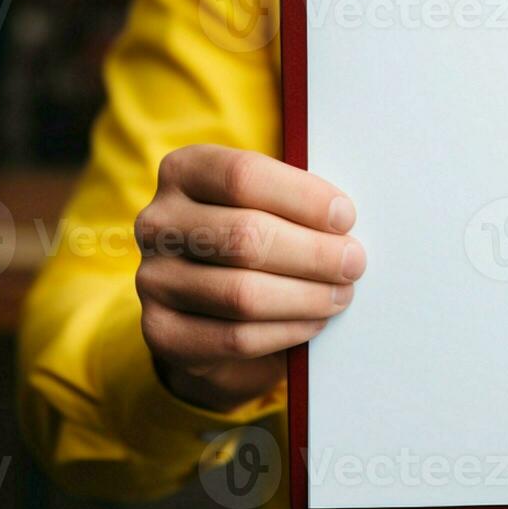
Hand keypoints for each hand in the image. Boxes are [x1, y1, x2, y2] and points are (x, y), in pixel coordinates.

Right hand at [134, 145, 363, 411]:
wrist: (204, 306)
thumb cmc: (252, 238)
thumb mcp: (267, 204)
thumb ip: (295, 202)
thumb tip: (344, 218)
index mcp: (184, 171)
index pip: (243, 176)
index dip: (303, 198)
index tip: (345, 217)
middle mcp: (158, 222)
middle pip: (245, 236)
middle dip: (313, 253)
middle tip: (353, 262)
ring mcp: (153, 280)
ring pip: (242, 293)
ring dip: (306, 296)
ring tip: (341, 294)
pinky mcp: (161, 333)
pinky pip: (235, 337)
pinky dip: (286, 330)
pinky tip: (314, 321)